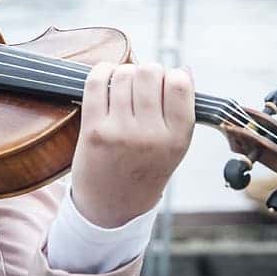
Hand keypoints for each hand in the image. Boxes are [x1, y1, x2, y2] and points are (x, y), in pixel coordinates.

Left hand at [71, 62, 194, 227]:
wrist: (112, 206)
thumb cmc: (146, 169)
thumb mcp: (175, 147)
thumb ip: (182, 111)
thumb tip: (183, 70)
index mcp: (177, 139)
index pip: (180, 84)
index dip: (172, 75)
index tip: (165, 83)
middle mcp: (150, 136)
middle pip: (150, 73)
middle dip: (147, 71)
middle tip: (142, 84)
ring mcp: (120, 132)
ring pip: (124, 74)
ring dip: (124, 72)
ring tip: (124, 85)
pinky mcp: (93, 130)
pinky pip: (97, 82)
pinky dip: (102, 71)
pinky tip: (106, 76)